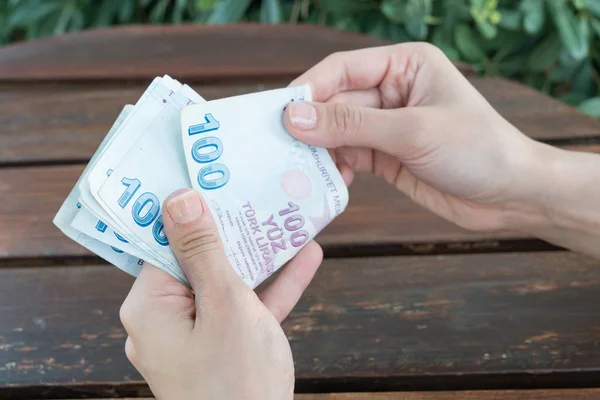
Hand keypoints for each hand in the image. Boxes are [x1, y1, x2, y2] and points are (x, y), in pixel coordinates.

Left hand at [119, 188, 322, 399]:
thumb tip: (178, 198)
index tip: (212, 177)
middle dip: (232, 229)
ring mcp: (196, 336)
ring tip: (287, 217)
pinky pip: (246, 308)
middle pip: (199, 260)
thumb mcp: (225, 304)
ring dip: (260, 255)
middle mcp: (166, 319)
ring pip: (227, 282)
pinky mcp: (224, 348)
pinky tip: (306, 257)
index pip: (164, 244)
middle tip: (256, 190)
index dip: (189, 209)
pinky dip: (272, 287)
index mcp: (150, 307)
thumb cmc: (237, 380)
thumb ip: (203, 251)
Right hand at [283, 43, 544, 232]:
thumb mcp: (412, 132)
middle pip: (335, 102)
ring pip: (337, 132)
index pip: (342, 69)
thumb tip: (294, 116)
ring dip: (320, 150)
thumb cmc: (476, 150)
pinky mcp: (385, 155)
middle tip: (280, 149)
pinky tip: (330, 182)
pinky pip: (348, 156)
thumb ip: (352, 124)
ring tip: (301, 170)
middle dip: (311, 126)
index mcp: (404, 66)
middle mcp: (392, 90)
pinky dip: (335, 168)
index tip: (278, 115)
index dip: (309, 90)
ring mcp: (387, 125)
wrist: (511, 196)